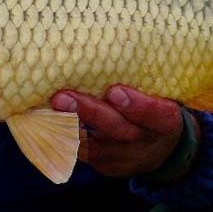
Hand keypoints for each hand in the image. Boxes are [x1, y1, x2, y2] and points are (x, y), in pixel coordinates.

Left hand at [50, 85, 185, 178]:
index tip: (114, 91)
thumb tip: (105, 46)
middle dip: (89, 113)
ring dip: (69, 127)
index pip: (155, 114)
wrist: (161, 150)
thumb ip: (140, 80)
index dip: (136, 105)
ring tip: (48, 109)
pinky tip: (47, 123)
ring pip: (96, 146)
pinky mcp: (106, 166)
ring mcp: (125, 157)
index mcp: (165, 120)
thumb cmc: (154, 108)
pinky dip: (65, 138)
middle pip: (118, 129)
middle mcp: (145, 141)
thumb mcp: (159, 95)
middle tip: (62, 97)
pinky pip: (83, 154)